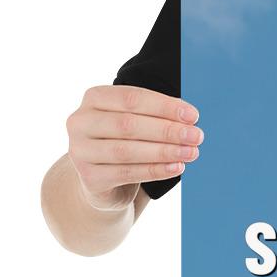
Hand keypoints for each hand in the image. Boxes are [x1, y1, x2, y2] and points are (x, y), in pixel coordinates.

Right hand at [66, 85, 202, 209]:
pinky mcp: (89, 177)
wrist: (103, 178)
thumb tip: (189, 117)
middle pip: (128, 124)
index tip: (193, 115)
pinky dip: (155, 170)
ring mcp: (80, 151)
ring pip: (127, 151)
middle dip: (167, 130)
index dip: (164, 106)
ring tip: (191, 153)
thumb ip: (157, 114)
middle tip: (196, 136)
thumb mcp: (137, 120)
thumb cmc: (126, 140)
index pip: (131, 98)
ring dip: (164, 151)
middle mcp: (80, 122)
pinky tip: (177, 167)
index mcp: (94, 98)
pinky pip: (127, 173)